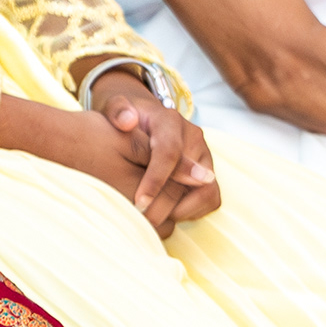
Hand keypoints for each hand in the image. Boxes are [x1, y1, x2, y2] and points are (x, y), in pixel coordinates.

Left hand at [80, 68, 220, 232]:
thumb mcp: (114, 107)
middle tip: (143, 220)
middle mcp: (193, 138)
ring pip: (208, 191)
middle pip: (193, 178)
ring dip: (184, 210)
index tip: (139, 202)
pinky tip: (167, 214)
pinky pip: (211, 198)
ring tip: (155, 218)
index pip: (170, 153)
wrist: (142, 116)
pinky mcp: (207, 172)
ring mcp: (203, 156)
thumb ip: (117, 111)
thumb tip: (127, 121)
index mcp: (170, 122)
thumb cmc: (125, 117)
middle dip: (168, 204)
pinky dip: (193, 211)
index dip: (156, 180)